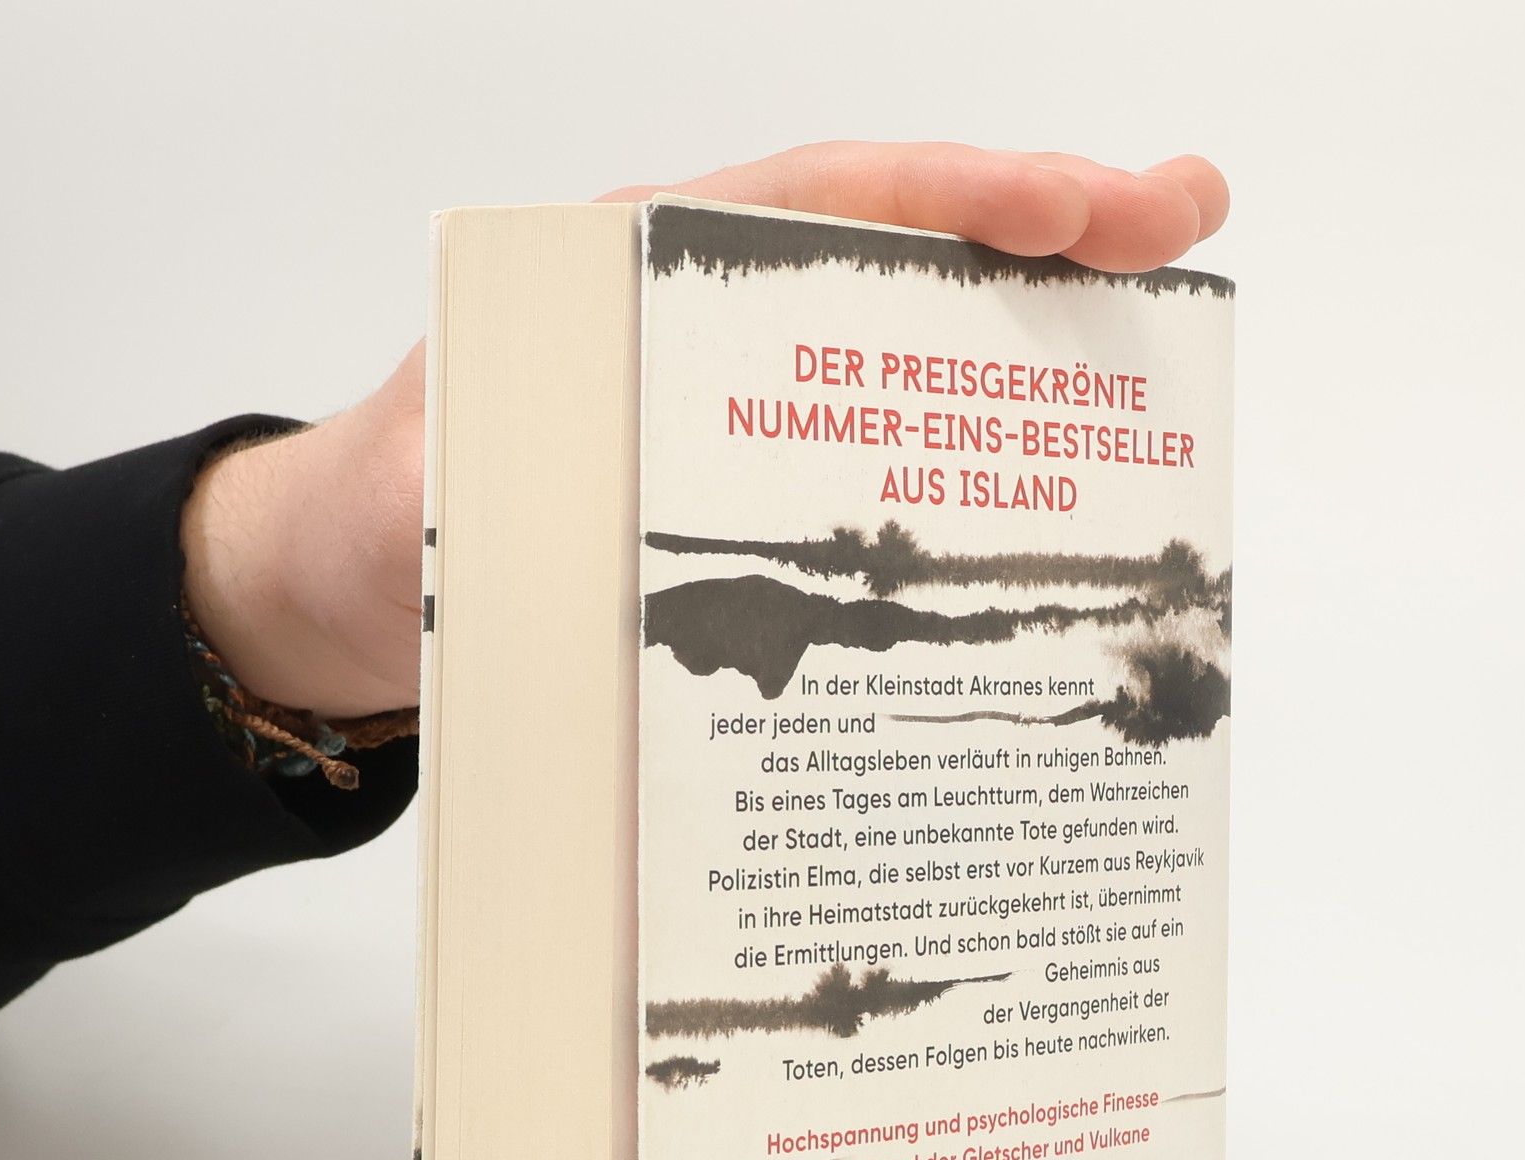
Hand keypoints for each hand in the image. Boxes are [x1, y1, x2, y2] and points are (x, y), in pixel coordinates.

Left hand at [181, 142, 1228, 719]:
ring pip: (900, 350)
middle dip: (1041, 230)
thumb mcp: (406, 511)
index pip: (809, 204)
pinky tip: (1052, 476)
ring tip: (1161, 338)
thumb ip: (470, 498)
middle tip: (1181, 223)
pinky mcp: (746, 490)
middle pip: (889, 252)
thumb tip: (546, 517)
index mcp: (623, 283)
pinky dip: (964, 453)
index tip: (1070, 204)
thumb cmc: (375, 530)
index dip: (948, 195)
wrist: (343, 599)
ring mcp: (735, 407)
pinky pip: (871, 456)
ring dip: (1028, 340)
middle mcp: (699, 325)